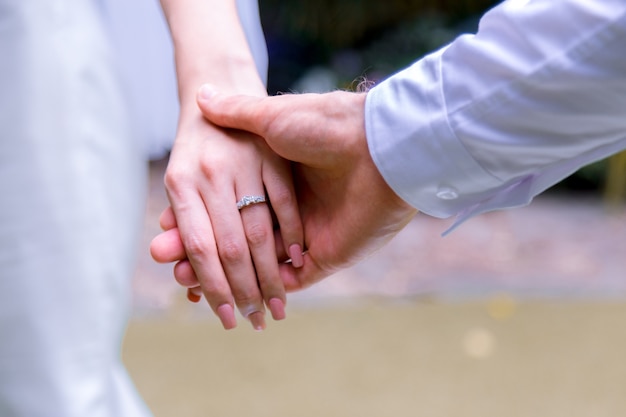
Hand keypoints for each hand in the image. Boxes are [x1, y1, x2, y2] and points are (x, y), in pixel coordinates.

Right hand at [153, 86, 416, 292]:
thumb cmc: (325, 125)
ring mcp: (303, 236)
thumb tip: (200, 96)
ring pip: (256, 267)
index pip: (223, 213)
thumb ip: (236, 112)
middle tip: (170, 268)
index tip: (163, 237)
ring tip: (187, 285)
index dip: (192, 226)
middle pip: (234, 244)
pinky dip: (260, 289)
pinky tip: (226, 293)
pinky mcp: (324, 256)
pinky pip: (289, 280)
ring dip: (223, 279)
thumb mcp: (271, 117)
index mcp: (270, 181)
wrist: (376, 144)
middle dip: (200, 258)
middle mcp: (284, 212)